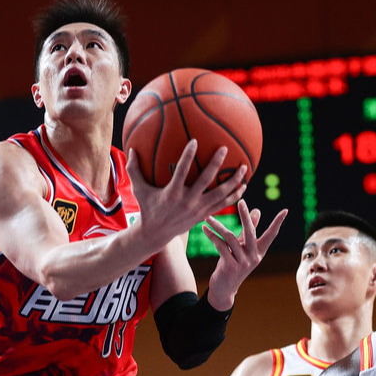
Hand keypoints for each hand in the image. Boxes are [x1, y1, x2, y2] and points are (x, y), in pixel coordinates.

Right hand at [125, 140, 247, 250]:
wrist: (156, 234)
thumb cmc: (147, 208)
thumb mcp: (138, 190)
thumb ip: (134, 170)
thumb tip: (130, 148)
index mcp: (172, 193)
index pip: (181, 172)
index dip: (188, 156)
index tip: (195, 141)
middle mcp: (187, 201)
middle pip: (206, 181)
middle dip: (216, 165)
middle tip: (225, 149)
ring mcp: (198, 209)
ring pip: (220, 194)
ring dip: (234, 182)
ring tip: (244, 168)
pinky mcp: (204, 215)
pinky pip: (223, 204)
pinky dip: (234, 196)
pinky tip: (244, 186)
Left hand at [202, 199, 286, 309]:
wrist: (224, 289)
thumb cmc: (233, 264)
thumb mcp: (242, 248)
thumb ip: (249, 230)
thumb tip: (257, 210)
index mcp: (259, 251)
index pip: (271, 235)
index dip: (278, 222)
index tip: (286, 210)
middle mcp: (254, 257)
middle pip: (250, 232)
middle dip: (245, 216)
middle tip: (241, 201)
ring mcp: (243, 263)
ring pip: (230, 238)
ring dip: (217, 226)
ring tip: (207, 217)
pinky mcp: (230, 267)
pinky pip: (220, 246)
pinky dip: (211, 236)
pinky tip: (204, 228)